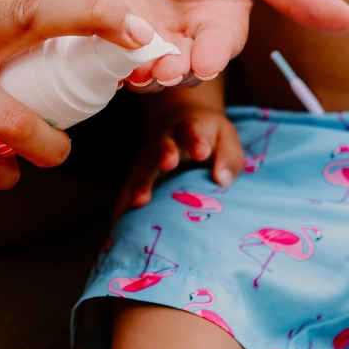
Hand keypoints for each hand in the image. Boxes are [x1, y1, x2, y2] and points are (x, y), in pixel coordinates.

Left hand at [73, 0, 348, 84]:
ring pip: (144, 71)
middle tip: (162, 70)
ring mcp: (146, 47)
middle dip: (172, 72)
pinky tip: (100, 52)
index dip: (212, 55)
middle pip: (181, 70)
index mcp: (220, 27)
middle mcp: (185, 46)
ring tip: (133, 67)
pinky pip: (107, 55)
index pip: (220, 47)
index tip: (205, 61)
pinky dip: (104, 57)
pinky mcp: (110, 41)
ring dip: (139, 73)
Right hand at [114, 103, 243, 218]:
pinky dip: (123, 204)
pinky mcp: (139, 176)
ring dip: (139, 182)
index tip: (202, 152)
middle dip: (164, 153)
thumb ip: (228, 157)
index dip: (196, 140)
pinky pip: (127, 188)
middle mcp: (165, 141)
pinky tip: (120, 222)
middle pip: (162, 145)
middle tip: (167, 163)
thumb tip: (221, 180)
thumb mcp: (227, 139)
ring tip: (138, 201)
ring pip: (142, 166)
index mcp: (190, 128)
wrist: (182, 126)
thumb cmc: (211, 139)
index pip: (192, 131)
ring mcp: (149, 158)